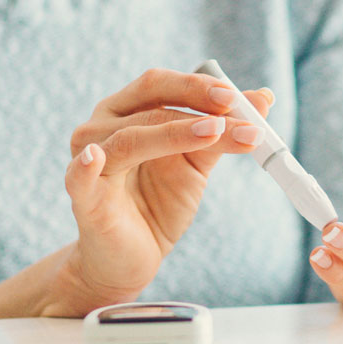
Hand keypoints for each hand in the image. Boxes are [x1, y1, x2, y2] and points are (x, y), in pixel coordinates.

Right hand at [43, 68, 273, 316]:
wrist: (134, 258)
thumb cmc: (159, 203)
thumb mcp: (196, 165)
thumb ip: (223, 133)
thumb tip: (263, 100)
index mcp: (127, 112)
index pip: (160, 86)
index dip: (197, 86)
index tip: (235, 96)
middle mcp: (102, 128)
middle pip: (150, 106)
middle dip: (196, 105)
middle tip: (234, 109)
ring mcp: (91, 161)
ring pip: (132, 139)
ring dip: (176, 134)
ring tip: (214, 133)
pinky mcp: (83, 198)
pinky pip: (79, 179)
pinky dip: (85, 167)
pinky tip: (94, 158)